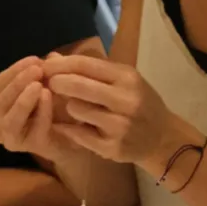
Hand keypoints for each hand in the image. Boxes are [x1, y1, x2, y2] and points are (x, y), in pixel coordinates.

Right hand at [0, 55, 77, 161]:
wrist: (75, 134)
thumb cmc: (52, 107)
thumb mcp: (46, 83)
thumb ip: (44, 70)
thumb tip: (51, 56)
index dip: (12, 72)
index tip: (34, 59)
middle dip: (17, 83)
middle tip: (37, 69)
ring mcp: (10, 140)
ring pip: (9, 120)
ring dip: (23, 100)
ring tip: (40, 85)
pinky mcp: (31, 147)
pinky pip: (33, 129)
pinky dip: (40, 112)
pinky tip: (48, 97)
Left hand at [42, 54, 173, 163]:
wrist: (162, 137)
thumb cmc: (139, 103)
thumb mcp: (122, 80)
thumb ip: (90, 69)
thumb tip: (52, 57)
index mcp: (128, 78)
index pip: (87, 64)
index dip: (61, 64)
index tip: (44, 65)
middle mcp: (126, 100)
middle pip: (79, 86)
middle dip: (57, 82)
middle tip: (49, 83)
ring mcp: (120, 126)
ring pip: (76, 109)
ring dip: (69, 106)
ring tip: (76, 107)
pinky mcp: (113, 148)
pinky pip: (79, 134)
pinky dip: (69, 128)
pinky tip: (68, 126)